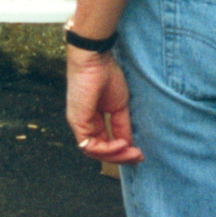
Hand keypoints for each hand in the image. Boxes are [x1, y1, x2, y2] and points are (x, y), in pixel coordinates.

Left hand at [65, 47, 141, 164]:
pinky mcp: (77, 121)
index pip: (104, 144)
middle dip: (120, 157)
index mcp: (91, 120)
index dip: (120, 151)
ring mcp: (78, 124)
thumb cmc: (105, 75)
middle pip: (99, 151)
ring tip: (131, 151)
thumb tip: (129, 144)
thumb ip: (122, 126)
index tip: (138, 153)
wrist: (95, 59)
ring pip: (94, 152)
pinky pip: (89, 145)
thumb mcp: (119, 106)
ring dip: (115, 155)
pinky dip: (107, 149)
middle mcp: (83, 124)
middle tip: (137, 157)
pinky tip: (121, 144)